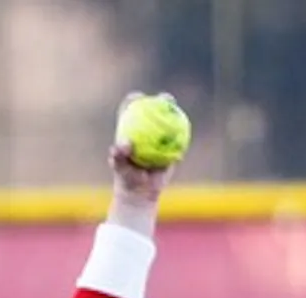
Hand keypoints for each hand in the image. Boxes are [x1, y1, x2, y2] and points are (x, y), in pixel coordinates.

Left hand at [107, 92, 175, 235]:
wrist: (140, 192)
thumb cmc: (126, 177)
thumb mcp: (119, 167)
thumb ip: (118, 155)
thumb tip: (125, 143)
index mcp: (131, 130)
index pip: (131, 110)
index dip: (134, 99)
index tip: (137, 97)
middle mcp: (146, 132)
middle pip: (155, 111)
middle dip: (161, 100)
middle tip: (165, 99)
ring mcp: (160, 139)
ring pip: (169, 123)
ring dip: (176, 113)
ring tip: (180, 110)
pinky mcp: (172, 148)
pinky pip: (179, 140)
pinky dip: (182, 135)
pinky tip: (186, 129)